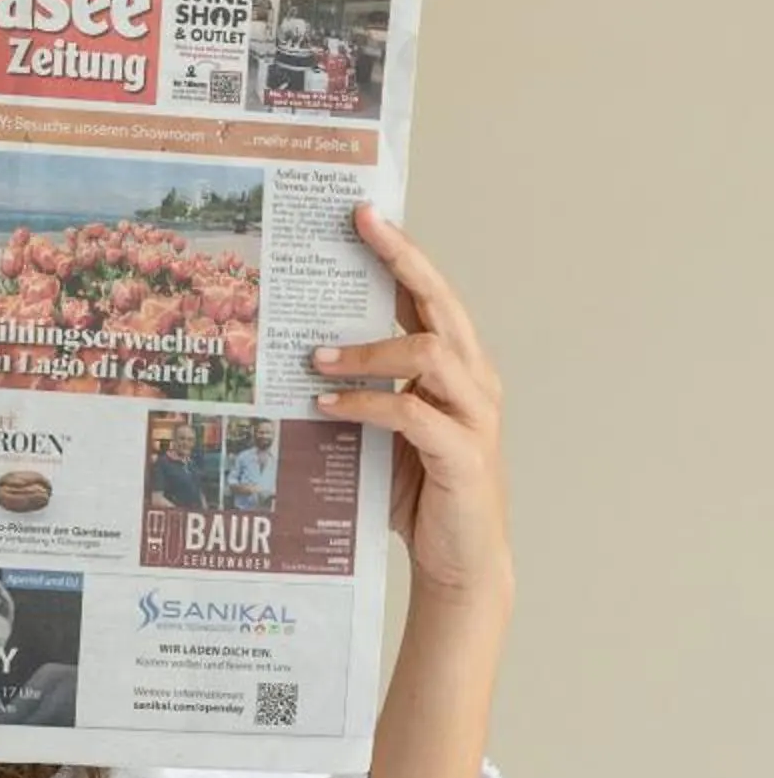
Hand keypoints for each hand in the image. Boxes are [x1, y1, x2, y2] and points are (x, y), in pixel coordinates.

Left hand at [312, 207, 510, 614]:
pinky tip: (327, 406)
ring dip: (367, 350)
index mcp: (457, 366)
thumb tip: (302, 351)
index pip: (430, 295)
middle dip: (401, 259)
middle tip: (359, 225)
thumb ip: (365, 389)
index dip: (401, 251)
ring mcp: (475, 415)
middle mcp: (474, 380)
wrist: (460, 563)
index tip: (364, 213)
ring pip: (430, 352)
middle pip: (443, 302)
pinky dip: (366, 404)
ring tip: (314, 358)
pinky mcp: (463, 455)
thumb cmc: (421, 493)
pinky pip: (412, 413)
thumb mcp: (386, 430)